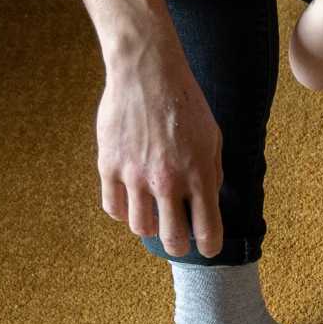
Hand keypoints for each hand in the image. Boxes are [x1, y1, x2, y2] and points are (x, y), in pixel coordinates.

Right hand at [96, 39, 223, 257]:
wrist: (147, 73)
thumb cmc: (185, 104)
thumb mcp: (213, 138)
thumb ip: (211, 173)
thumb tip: (208, 202)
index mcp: (199, 175)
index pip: (208, 229)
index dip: (209, 246)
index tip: (208, 250)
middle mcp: (167, 181)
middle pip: (171, 238)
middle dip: (178, 245)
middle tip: (179, 242)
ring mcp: (135, 175)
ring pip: (140, 226)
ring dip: (149, 226)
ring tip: (154, 215)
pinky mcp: (109, 166)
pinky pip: (113, 207)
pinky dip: (123, 211)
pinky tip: (131, 202)